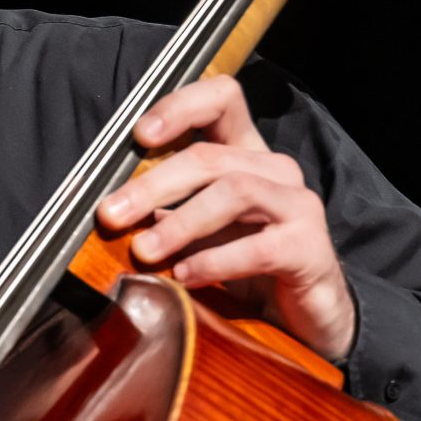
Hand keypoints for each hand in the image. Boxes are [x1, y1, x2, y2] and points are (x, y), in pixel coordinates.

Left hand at [94, 75, 355, 362]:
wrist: (302, 319)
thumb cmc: (244, 271)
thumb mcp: (197, 237)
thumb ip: (163, 216)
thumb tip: (111, 212)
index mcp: (245, 156)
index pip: (221, 100)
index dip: (180, 107)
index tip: (139, 135)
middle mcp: (275, 170)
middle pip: (209, 156)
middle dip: (152, 185)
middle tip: (111, 215)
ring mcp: (297, 204)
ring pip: (234, 192)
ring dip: (180, 222)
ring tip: (145, 252)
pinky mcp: (310, 247)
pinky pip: (260, 247)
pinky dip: (215, 261)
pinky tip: (186, 276)